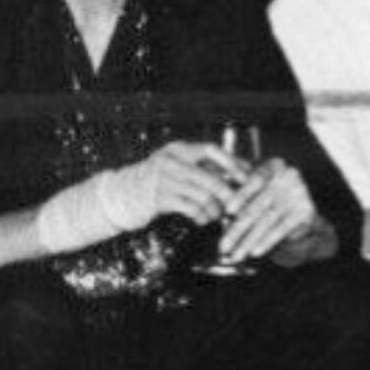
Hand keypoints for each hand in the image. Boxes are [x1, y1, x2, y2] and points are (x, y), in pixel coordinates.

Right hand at [110, 139, 245, 231]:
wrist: (123, 194)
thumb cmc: (159, 180)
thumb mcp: (178, 165)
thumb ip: (204, 165)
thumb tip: (244, 168)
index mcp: (178, 149)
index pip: (210, 149)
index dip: (231, 162)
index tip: (246, 176)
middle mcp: (171, 161)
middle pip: (210, 178)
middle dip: (228, 194)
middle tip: (238, 204)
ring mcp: (164, 180)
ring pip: (203, 196)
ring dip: (215, 209)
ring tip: (217, 214)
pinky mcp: (160, 199)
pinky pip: (192, 209)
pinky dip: (202, 217)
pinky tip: (203, 220)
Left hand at [214, 157, 319, 265]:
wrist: (301, 209)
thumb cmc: (268, 195)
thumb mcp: (255, 188)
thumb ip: (240, 194)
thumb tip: (221, 211)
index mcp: (273, 166)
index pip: (256, 179)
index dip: (241, 195)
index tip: (227, 210)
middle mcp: (288, 177)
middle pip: (258, 205)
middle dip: (238, 228)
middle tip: (223, 246)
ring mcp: (299, 194)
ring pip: (267, 220)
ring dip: (249, 240)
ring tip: (236, 255)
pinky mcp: (306, 212)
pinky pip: (282, 229)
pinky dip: (267, 241)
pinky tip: (255, 251)